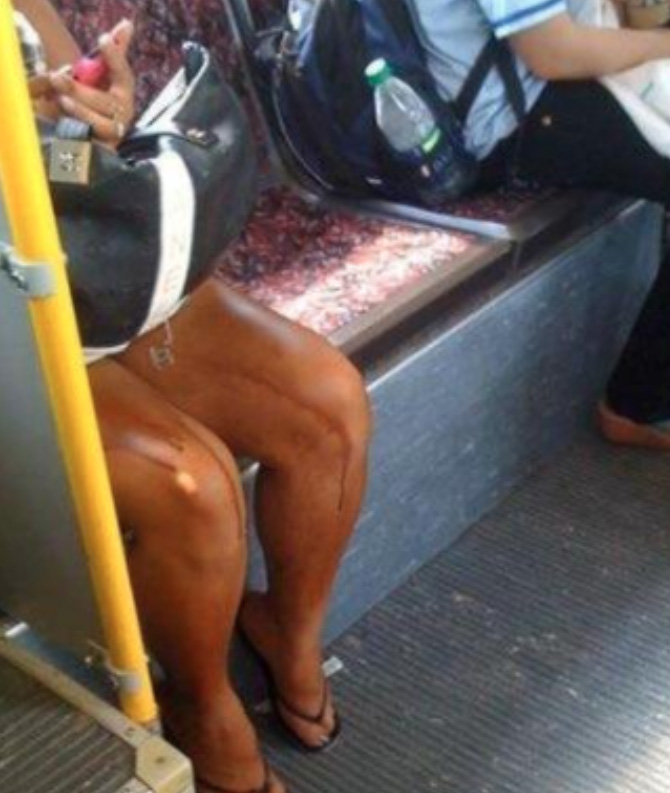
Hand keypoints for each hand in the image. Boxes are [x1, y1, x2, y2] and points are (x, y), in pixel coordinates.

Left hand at [49, 18, 134, 145]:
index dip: (115, 57)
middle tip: (56, 77)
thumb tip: (126, 24)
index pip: (123, 74)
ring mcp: (114, 134)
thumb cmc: (93, 102)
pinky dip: (77, 127)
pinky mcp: (104, 149)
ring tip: (60, 100)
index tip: (102, 39)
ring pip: (99, 122)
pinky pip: (91, 138)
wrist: (91, 138)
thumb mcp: (99, 77)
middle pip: (105, 102)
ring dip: (79, 109)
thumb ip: (112, 53)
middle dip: (79, 90)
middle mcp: (124, 115)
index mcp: (124, 94)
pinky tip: (64, 118)